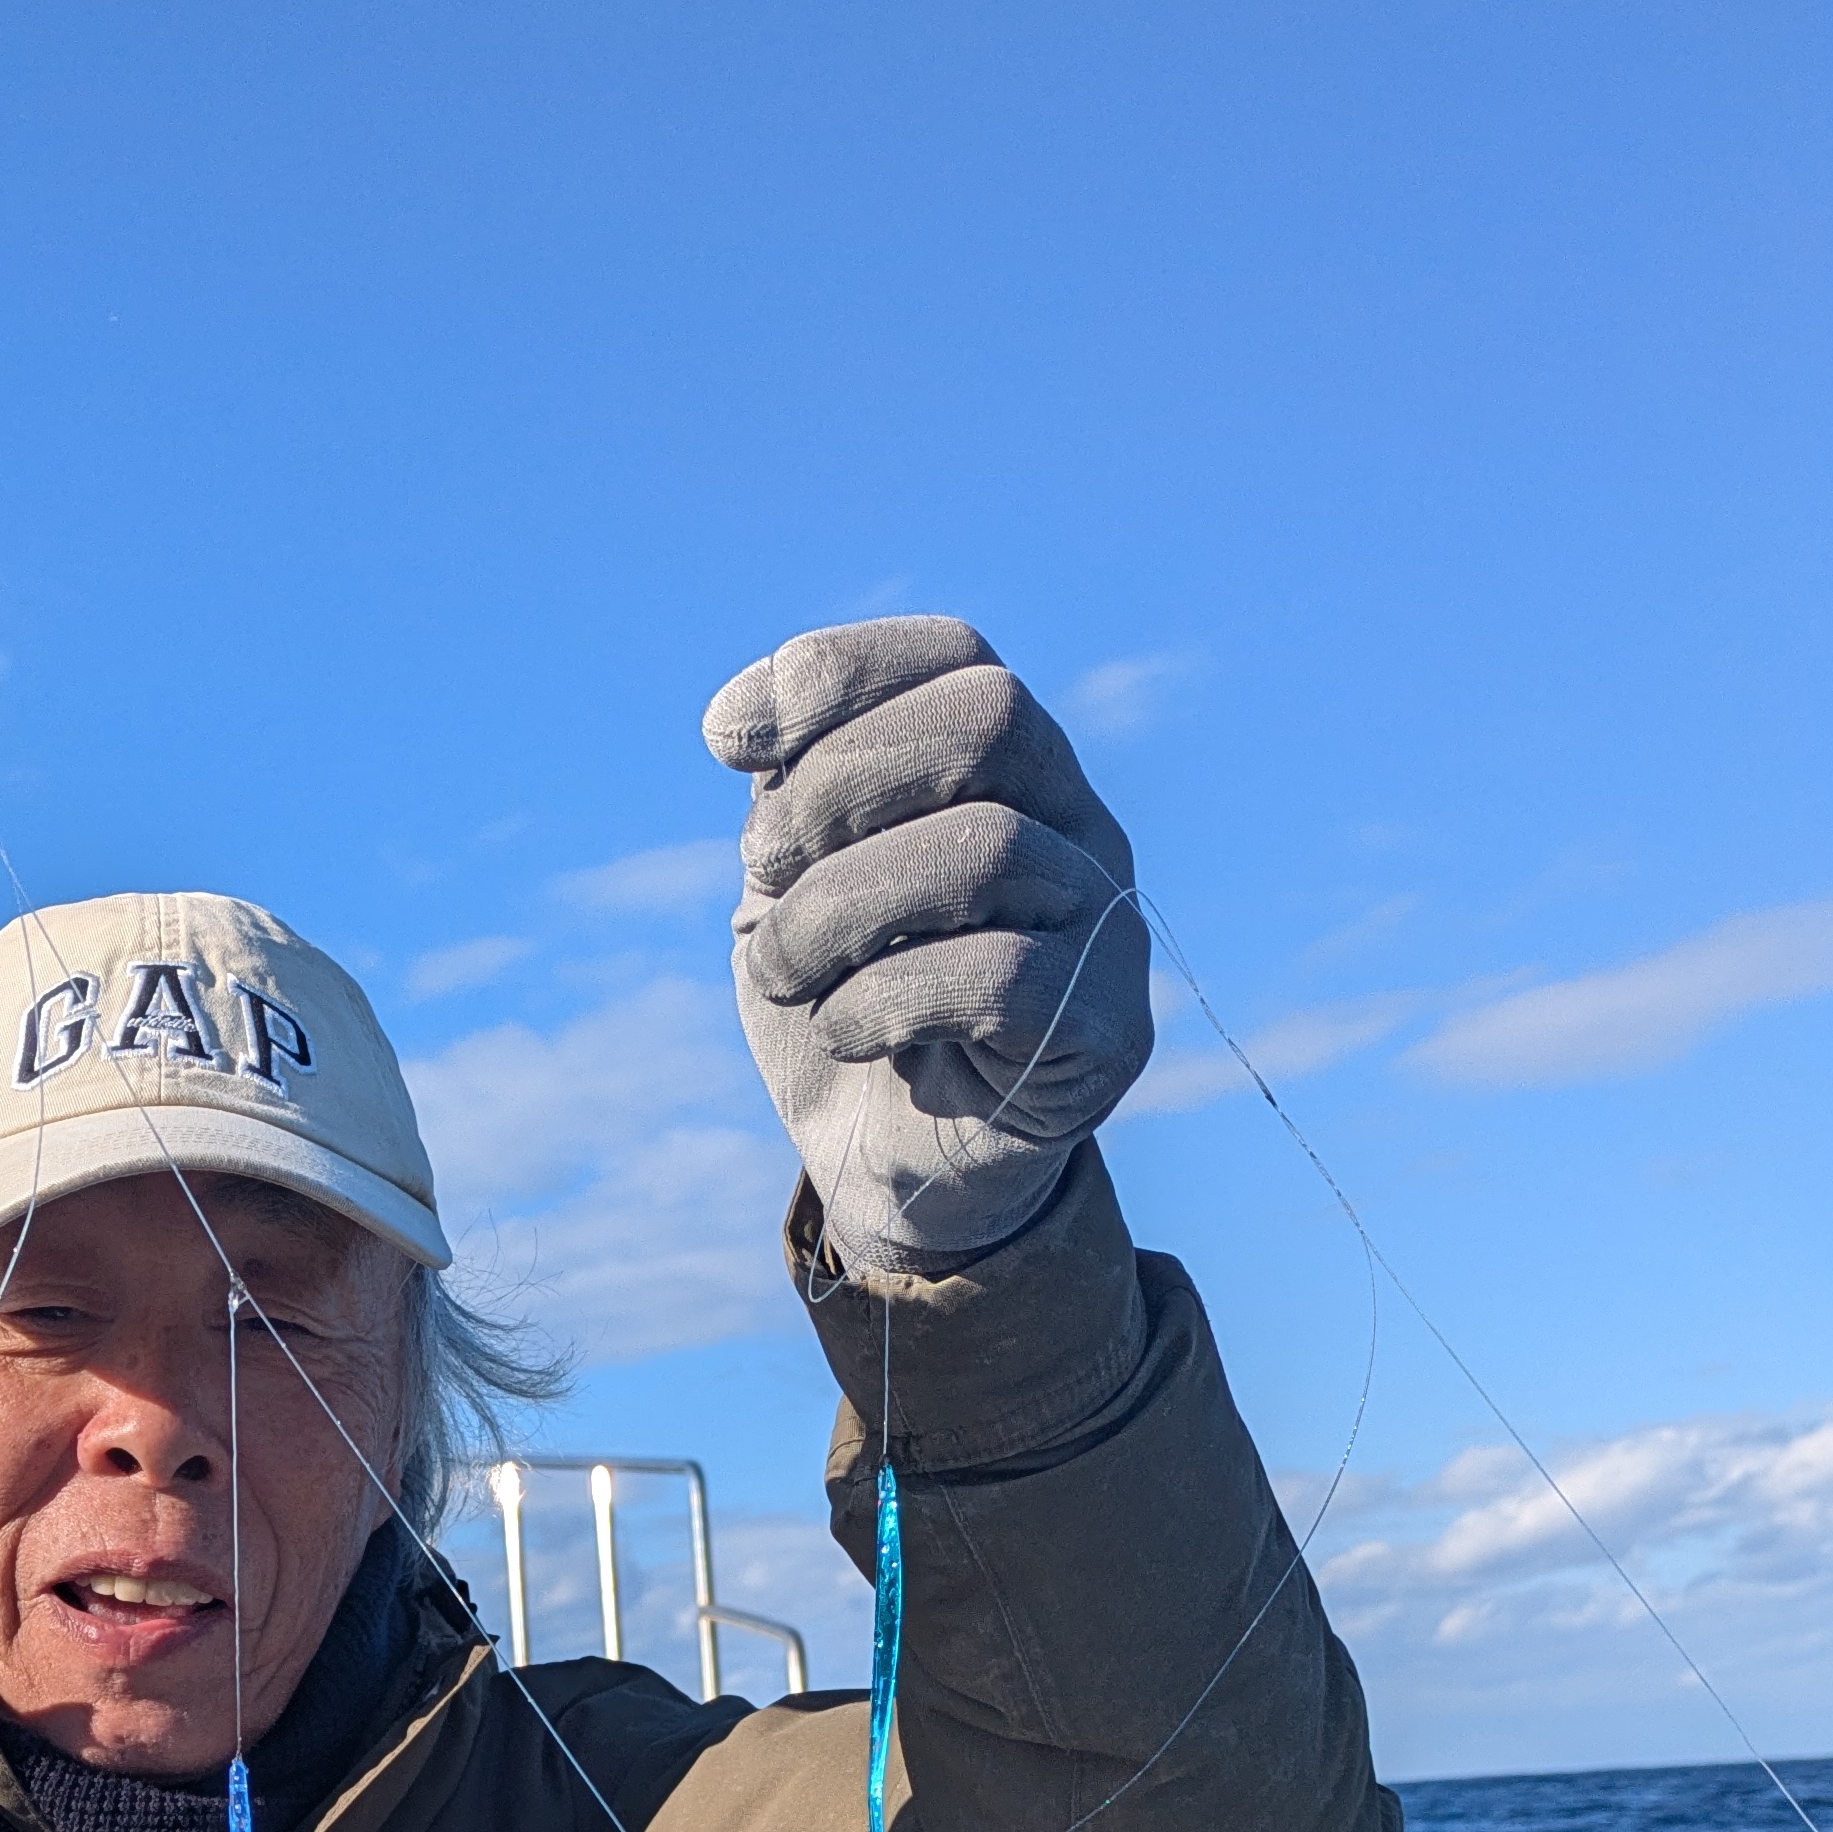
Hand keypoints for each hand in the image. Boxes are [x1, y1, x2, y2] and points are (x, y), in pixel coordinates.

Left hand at [702, 619, 1152, 1274]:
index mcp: (1010, 774)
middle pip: (987, 720)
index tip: (724, 744)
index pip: (956, 657)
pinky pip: (1000, 976)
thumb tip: (742, 719)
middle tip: (761, 868)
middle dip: (837, 785)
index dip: (837, 675)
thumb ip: (786, 794)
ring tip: (781, 969)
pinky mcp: (1107, 1033)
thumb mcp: (792, 888)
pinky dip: (884, 998)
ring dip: (837, 908)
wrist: (888, 1174)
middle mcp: (1078, 828)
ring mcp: (1105, 926)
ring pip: (984, 848)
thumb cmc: (845, 1011)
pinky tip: (842, 1029)